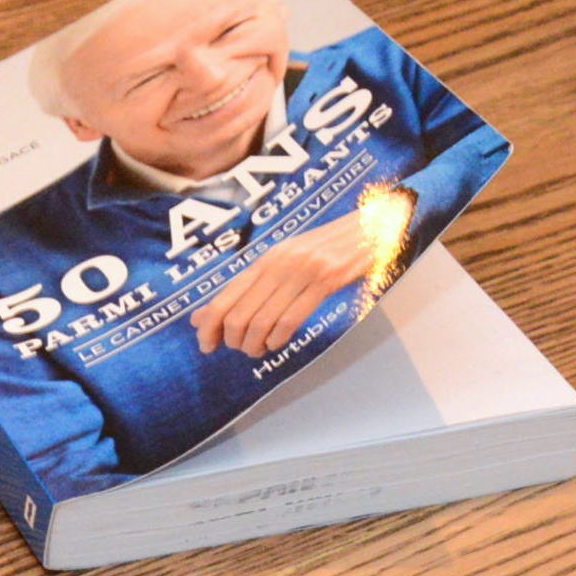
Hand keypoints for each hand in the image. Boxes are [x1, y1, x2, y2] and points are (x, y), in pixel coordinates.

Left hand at [192, 212, 386, 358]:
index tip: (206, 346)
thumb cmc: (328, 246)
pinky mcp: (325, 281)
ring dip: (254, 345)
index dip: (208, 328)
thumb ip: (250, 286)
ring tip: (259, 350)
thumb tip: (203, 315)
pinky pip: (290, 319)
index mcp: (266, 258)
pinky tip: (278, 344)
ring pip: (261, 322)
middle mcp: (278, 264)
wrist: (373, 225)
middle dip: (233, 341)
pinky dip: (277, 340)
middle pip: (238, 315)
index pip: (223, 298)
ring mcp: (302, 272)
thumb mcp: (286, 258)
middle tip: (241, 349)